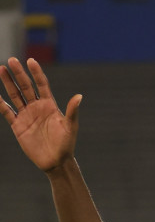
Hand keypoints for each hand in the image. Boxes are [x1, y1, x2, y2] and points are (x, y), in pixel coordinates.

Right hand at [0, 57, 81, 171]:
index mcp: (50, 105)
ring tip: (1, 69)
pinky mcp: (18, 125)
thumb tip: (79, 96)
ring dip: (8, 83)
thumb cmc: (66, 144)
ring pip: (15, 95)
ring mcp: (26, 115)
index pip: (42, 85)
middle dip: (19, 74)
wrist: (56, 161)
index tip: (31, 61)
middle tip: (11, 60)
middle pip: (26, 87)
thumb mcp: (71, 126)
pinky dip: (0, 104)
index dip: (36, 73)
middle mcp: (37, 107)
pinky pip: (7, 112)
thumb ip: (72, 111)